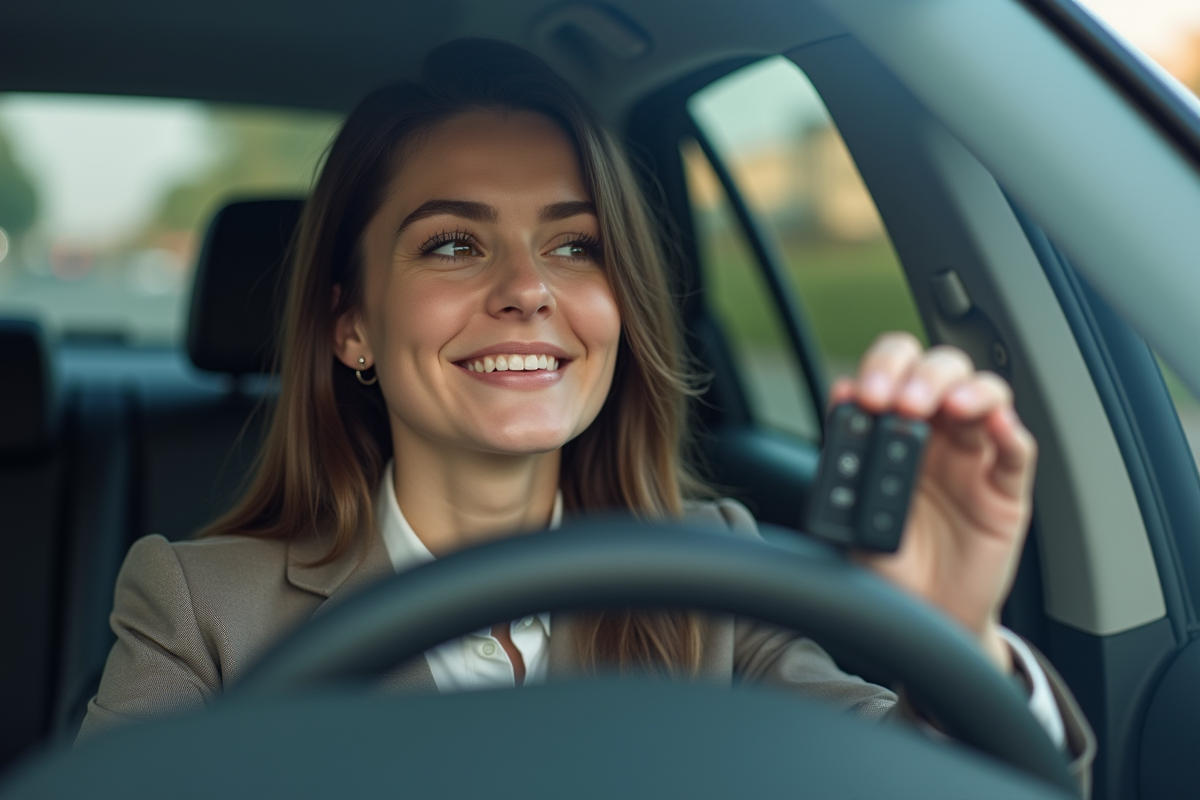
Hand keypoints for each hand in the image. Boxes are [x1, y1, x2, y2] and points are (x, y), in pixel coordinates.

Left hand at [829, 332, 1037, 673]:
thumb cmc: (887, 567)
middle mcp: (935, 436)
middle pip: (941, 371)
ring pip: (984, 395)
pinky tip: (995, 425)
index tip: (866, 394)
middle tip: (903, 401)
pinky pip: (1016, 450)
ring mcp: (973, 459)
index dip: (883, 368)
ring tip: (948, 405)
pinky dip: (1009, 430)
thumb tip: (840, 395)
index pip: (895, 372)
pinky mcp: (1006, 491)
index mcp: (891, 431)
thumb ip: (846, 458)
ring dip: (966, 390)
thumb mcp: (852, 513)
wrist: (921, 619)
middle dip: (922, 375)